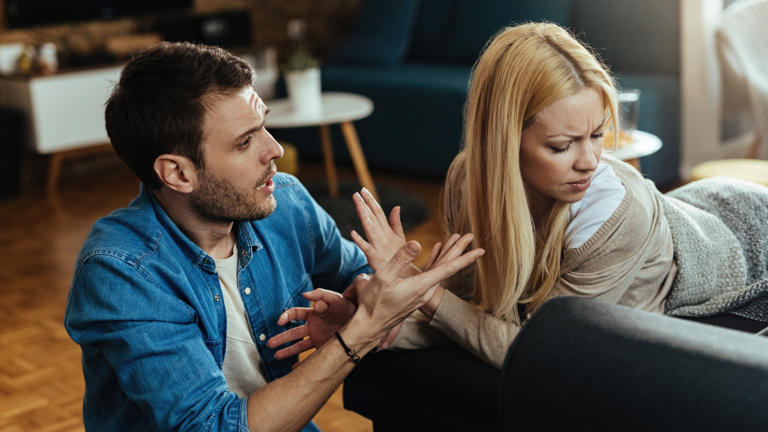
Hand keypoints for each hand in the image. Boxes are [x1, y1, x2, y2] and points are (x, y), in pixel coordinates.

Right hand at [267, 281, 365, 359]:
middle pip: (293, 332)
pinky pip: (310, 357)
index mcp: (314, 313)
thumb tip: (305, 295)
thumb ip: (321, 295)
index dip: (286, 316)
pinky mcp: (324, 347)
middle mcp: (313, 326)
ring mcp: (318, 337)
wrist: (364, 321)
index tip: (280, 321)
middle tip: (269, 344)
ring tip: (276, 356)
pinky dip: (302, 363)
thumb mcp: (336, 298)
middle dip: (281, 338)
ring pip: (298, 345)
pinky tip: (293, 369)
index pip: (295, 314)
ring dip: (287, 350)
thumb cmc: (349, 306)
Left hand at [351, 187, 405, 270]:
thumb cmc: (400, 256)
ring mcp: (378, 246)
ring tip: (357, 205)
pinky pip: (365, 248)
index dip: (371, 201)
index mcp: (387, 230)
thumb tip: (396, 206)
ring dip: (364, 216)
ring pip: (369, 228)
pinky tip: (352, 233)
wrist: (403, 276)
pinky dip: (359, 240)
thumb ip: (395, 222)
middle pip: (373, 217)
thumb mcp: (400, 237)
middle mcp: (382, 235)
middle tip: (357, 193)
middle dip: (365, 204)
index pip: (378, 212)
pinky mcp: (374, 257)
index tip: (363, 190)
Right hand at [352, 240, 484, 336]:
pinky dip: (436, 263)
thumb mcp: (384, 276)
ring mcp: (421, 295)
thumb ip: (401, 259)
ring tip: (456, 242)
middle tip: (472, 237)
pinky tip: (436, 258)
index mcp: (421, 285)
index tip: (480, 250)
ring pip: (439, 272)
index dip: (465, 258)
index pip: (448, 269)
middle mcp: (425, 291)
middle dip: (460, 251)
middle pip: (447, 268)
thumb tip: (417, 243)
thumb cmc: (374, 301)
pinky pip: (431, 276)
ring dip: (449, 256)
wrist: (370, 325)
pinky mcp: (415, 296)